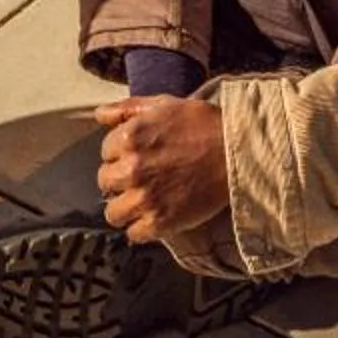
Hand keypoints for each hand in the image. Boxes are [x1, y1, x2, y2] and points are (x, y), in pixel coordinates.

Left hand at [95, 94, 229, 245]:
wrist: (237, 154)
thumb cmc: (204, 125)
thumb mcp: (165, 104)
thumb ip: (129, 108)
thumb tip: (100, 114)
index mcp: (130, 137)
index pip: (105, 151)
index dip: (121, 152)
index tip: (138, 155)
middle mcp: (131, 168)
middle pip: (105, 181)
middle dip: (119, 179)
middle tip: (140, 178)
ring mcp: (144, 197)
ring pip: (113, 212)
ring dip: (125, 207)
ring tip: (143, 200)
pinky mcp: (160, 221)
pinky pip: (134, 233)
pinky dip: (142, 228)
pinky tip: (155, 216)